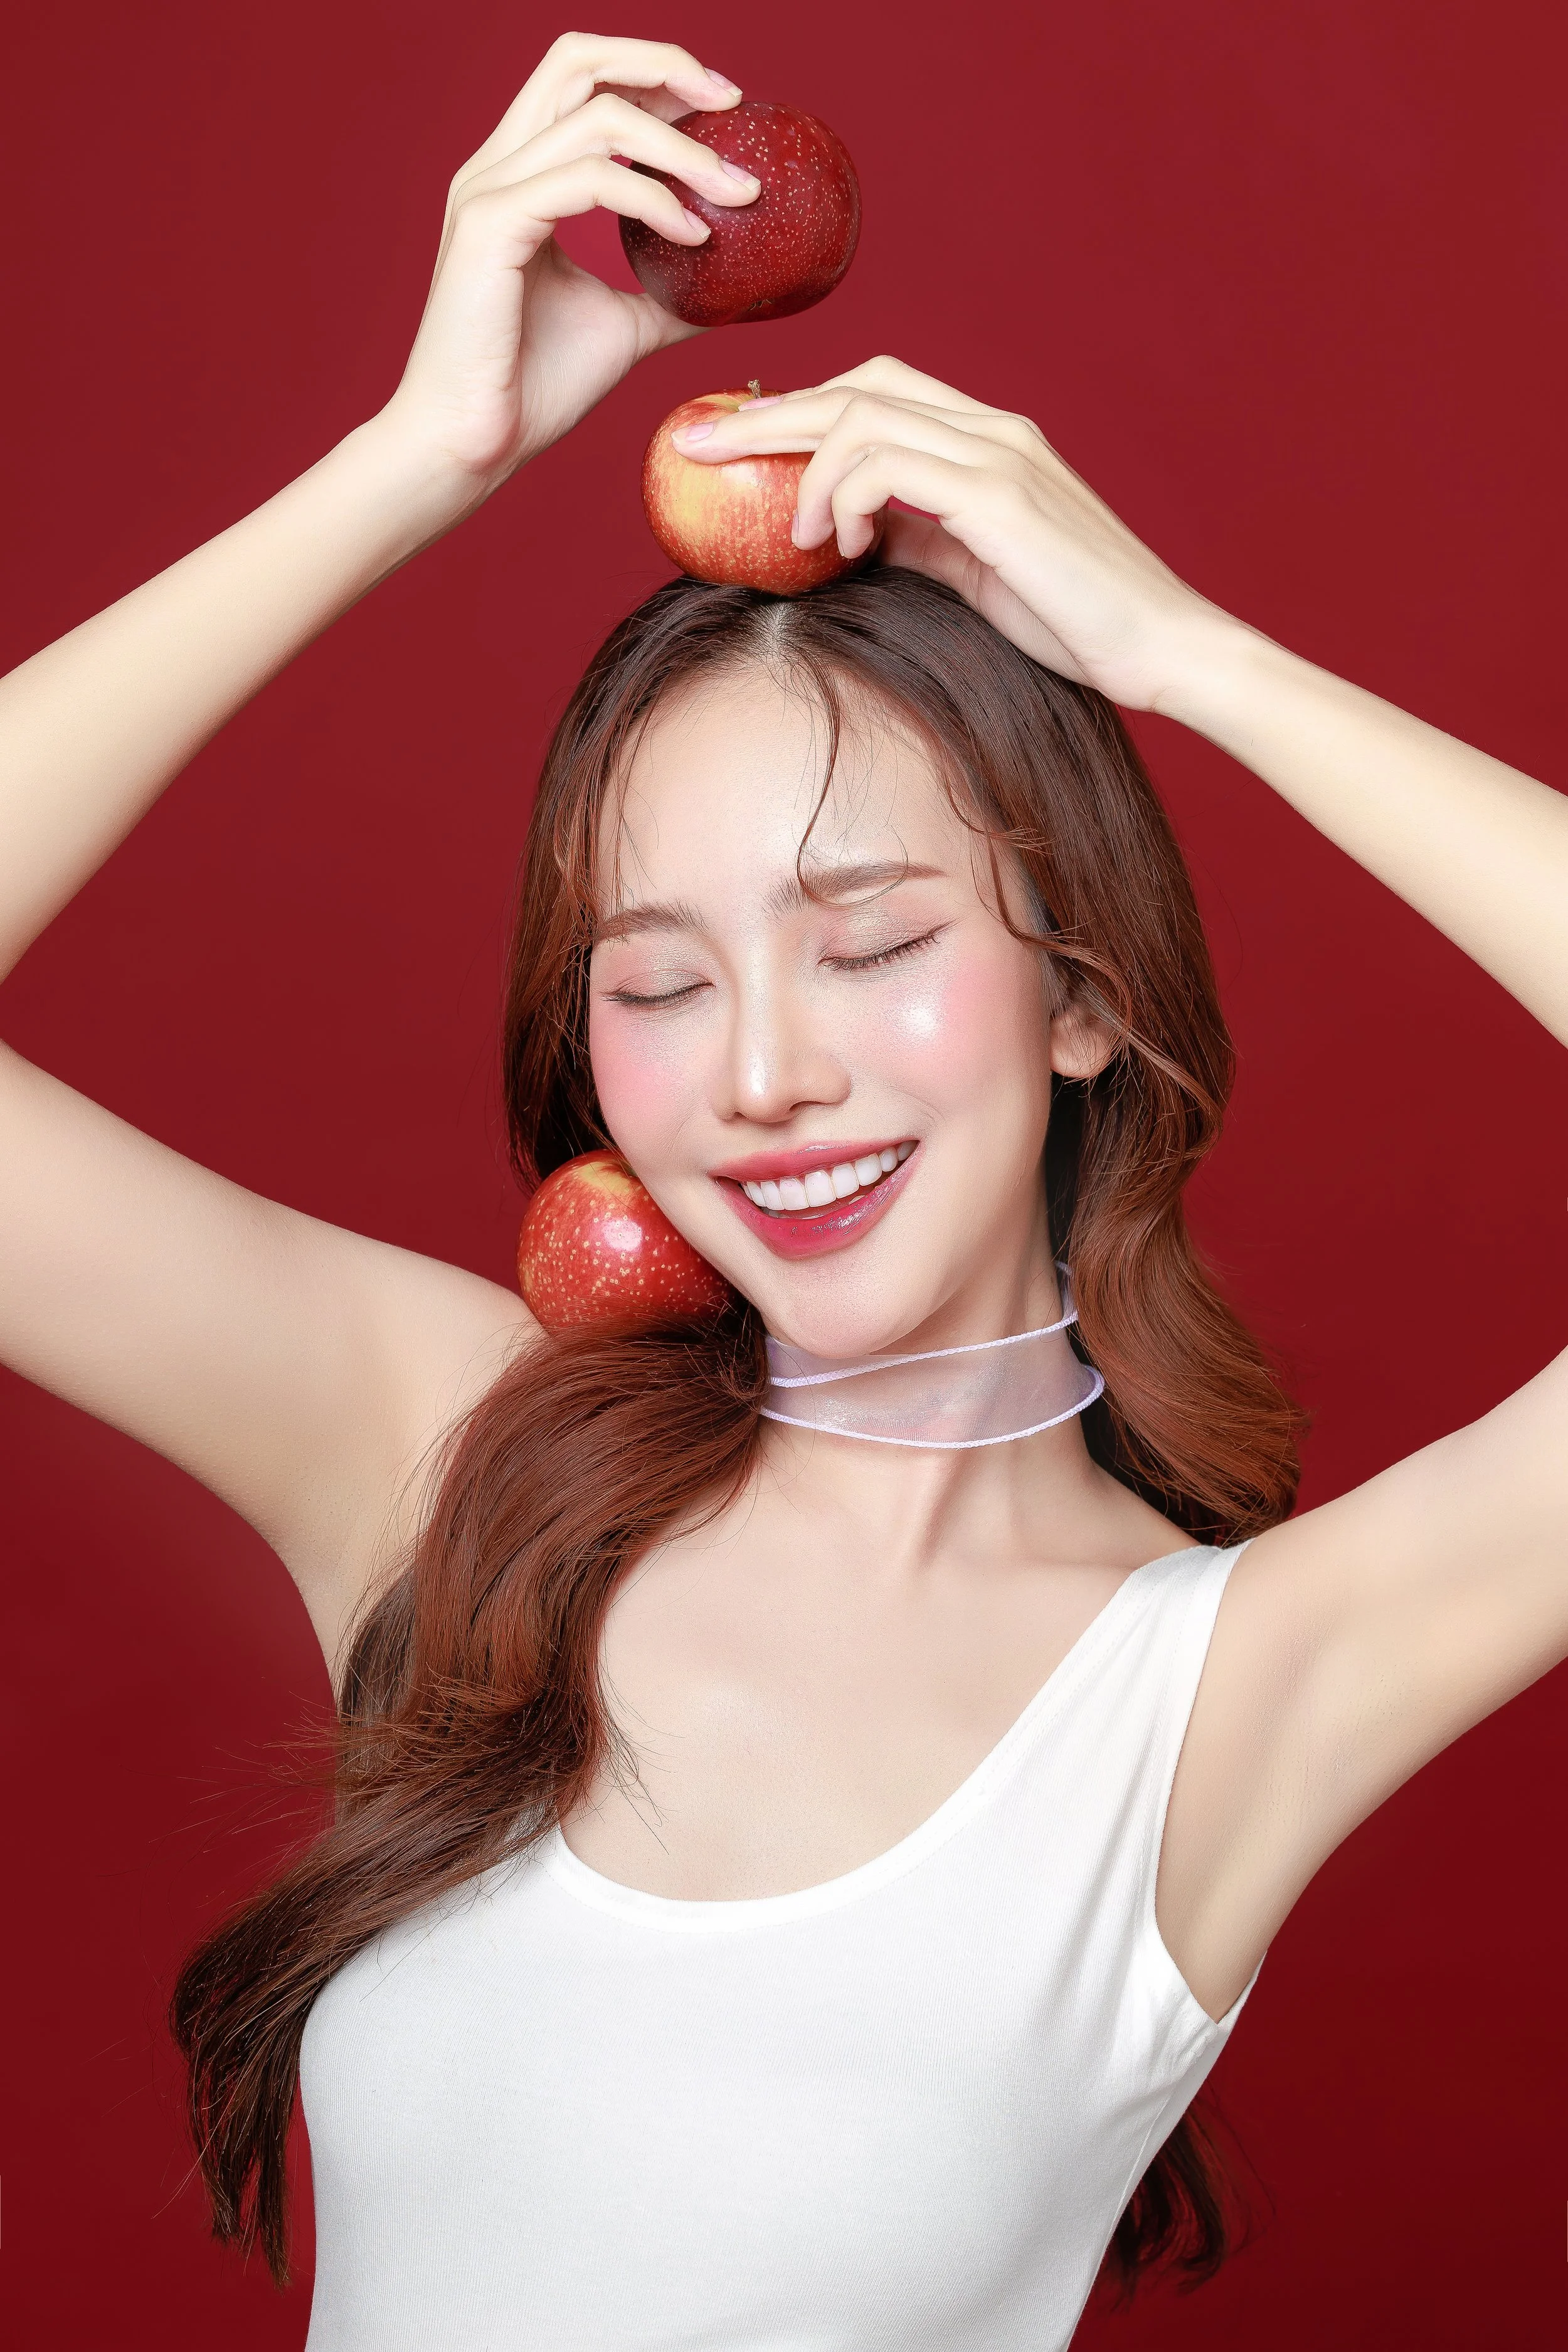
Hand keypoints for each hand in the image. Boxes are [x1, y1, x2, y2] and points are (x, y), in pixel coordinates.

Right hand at [379, 34, 758, 498]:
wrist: (472, 445)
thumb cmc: (533, 388)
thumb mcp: (622, 327)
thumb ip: (666, 294)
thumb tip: (730, 289)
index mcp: (520, 177)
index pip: (585, 84)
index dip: (655, 75)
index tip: (722, 109)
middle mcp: (498, 168)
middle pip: (579, 60)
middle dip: (663, 66)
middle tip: (731, 102)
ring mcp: (490, 191)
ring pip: (597, 117)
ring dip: (680, 148)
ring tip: (735, 191)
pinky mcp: (491, 226)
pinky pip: (590, 180)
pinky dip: (652, 199)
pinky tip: (693, 237)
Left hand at [671, 356, 1234, 711]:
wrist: (1159, 646)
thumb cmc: (1072, 622)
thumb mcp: (970, 573)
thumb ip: (914, 539)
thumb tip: (843, 537)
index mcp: (986, 440)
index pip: (873, 389)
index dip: (797, 407)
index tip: (730, 442)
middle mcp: (990, 429)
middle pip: (853, 386)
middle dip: (762, 415)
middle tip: (691, 447)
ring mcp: (998, 454)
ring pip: (862, 413)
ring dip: (799, 464)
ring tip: (784, 528)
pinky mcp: (1000, 494)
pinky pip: (888, 464)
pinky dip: (844, 495)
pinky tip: (836, 542)